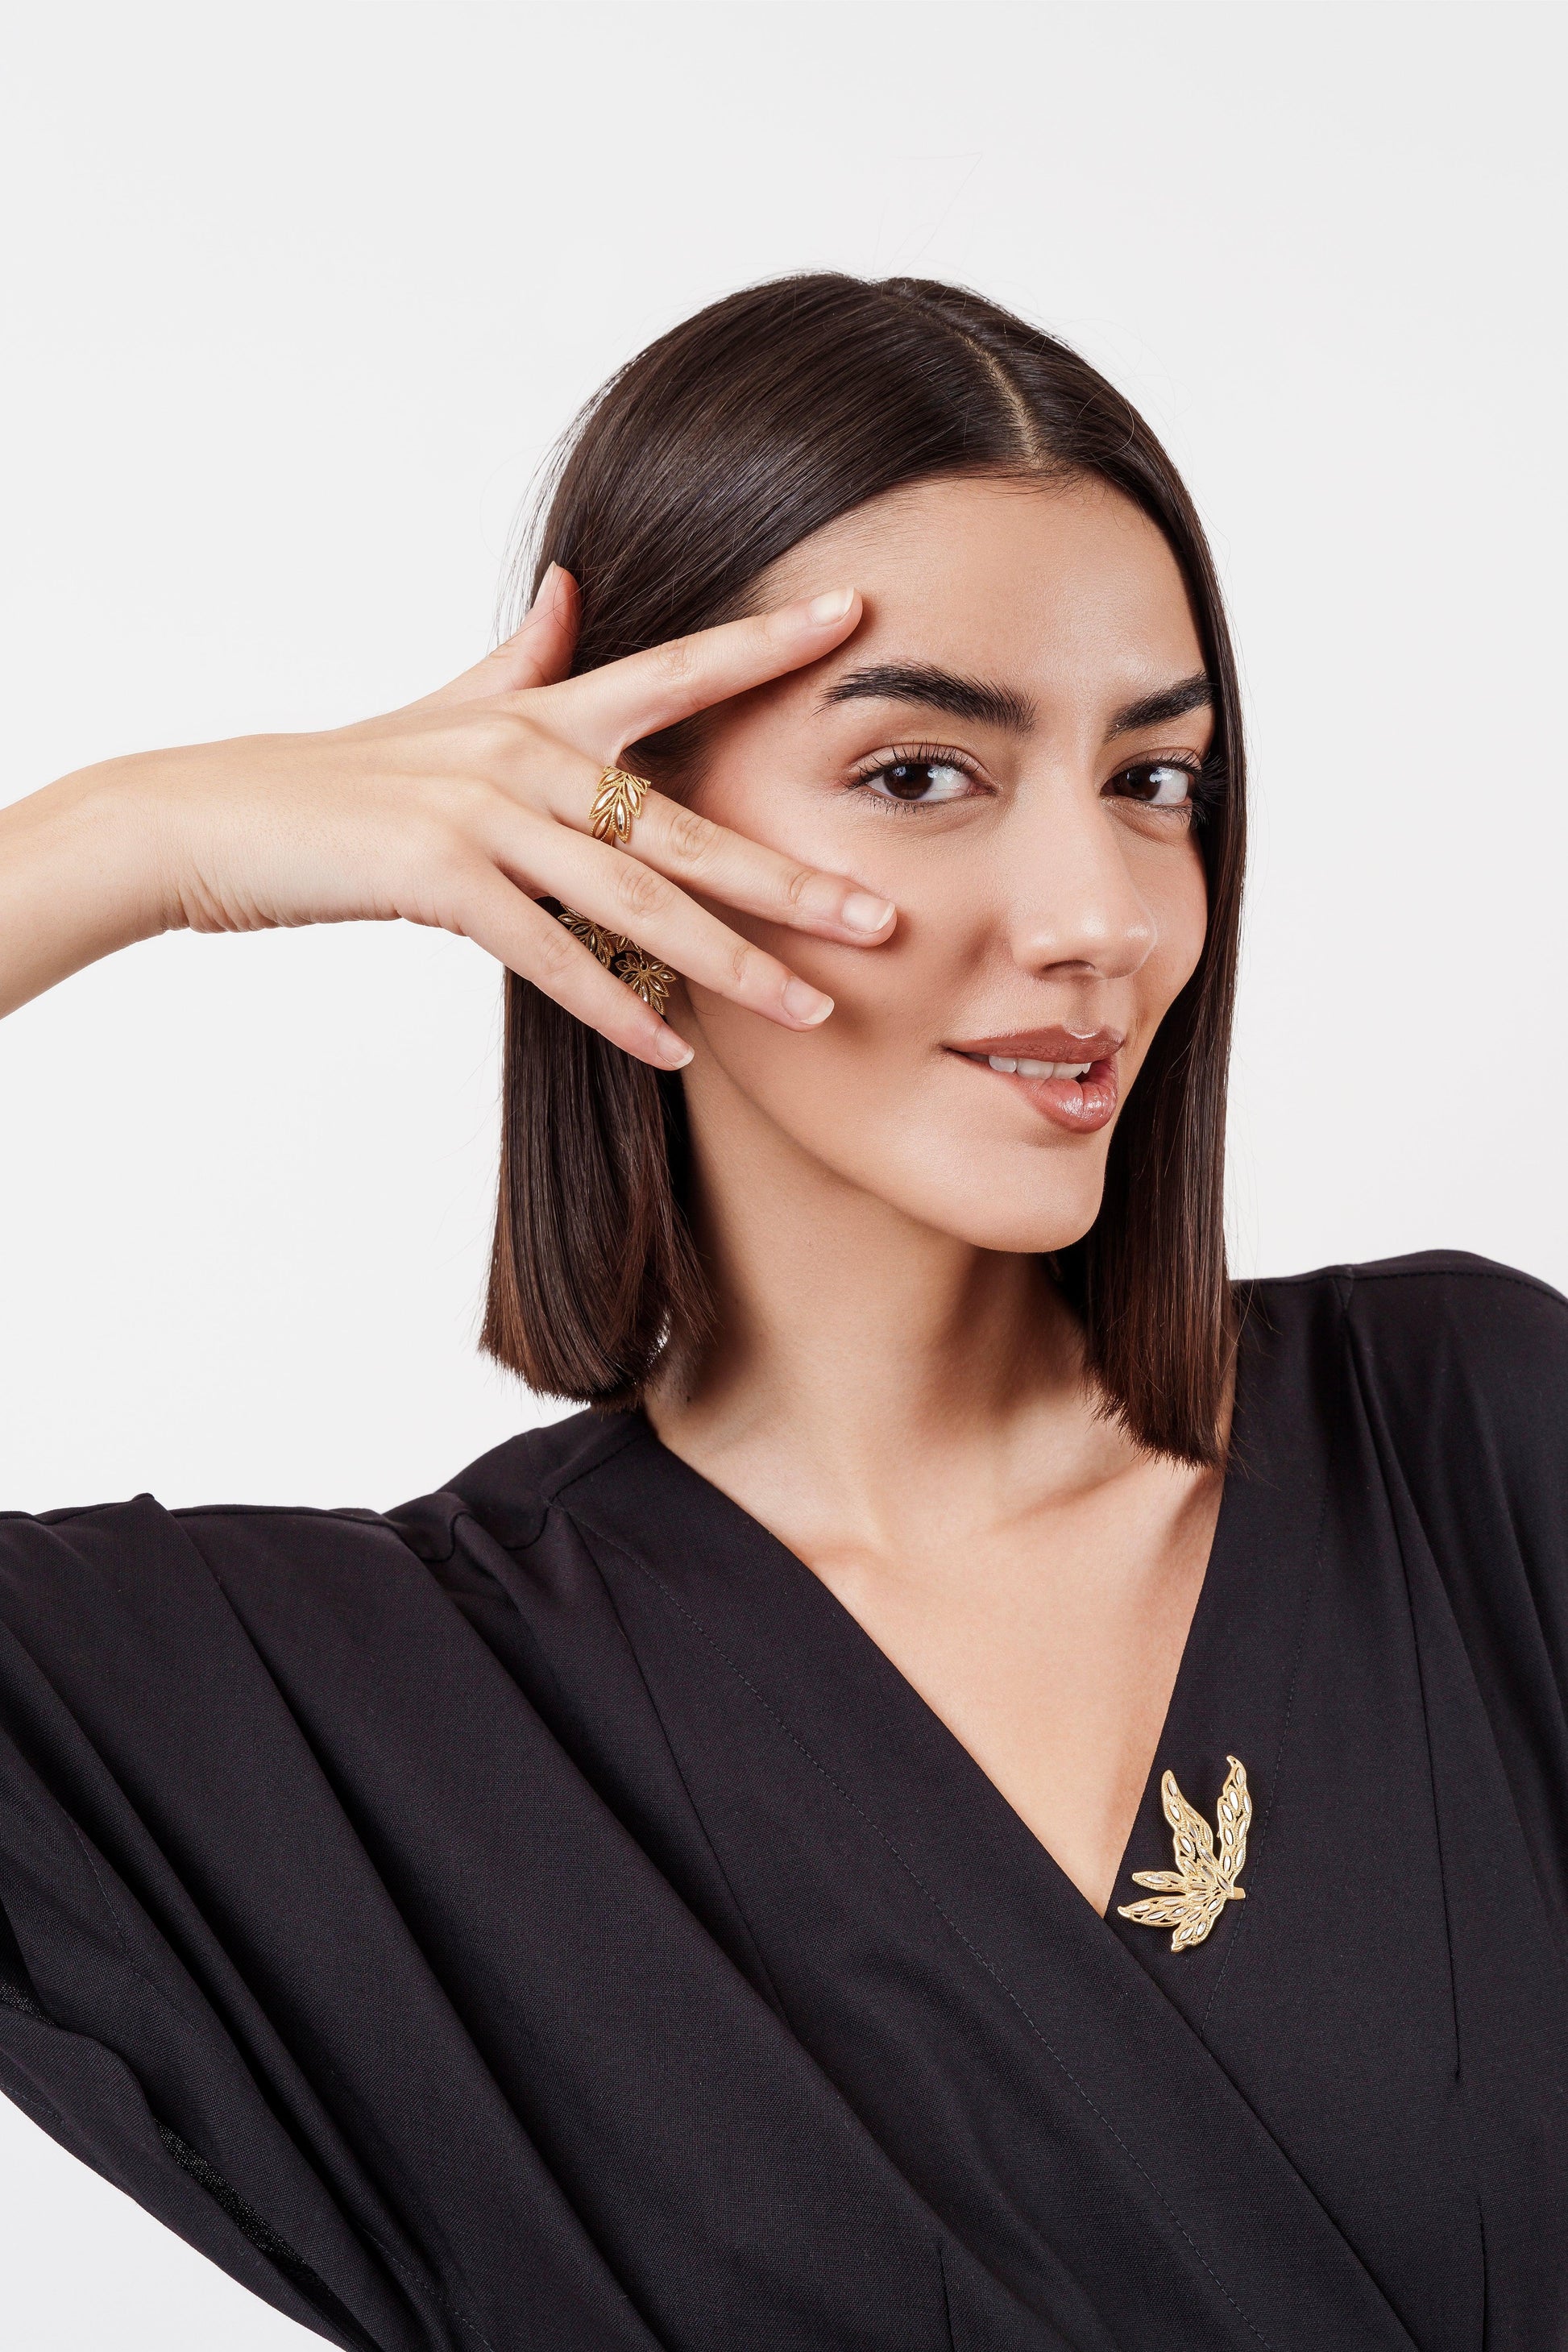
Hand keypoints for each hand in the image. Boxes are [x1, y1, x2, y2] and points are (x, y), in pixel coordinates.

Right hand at [0, 569, 894, 1062]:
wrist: (210, 818)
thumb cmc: (337, 779)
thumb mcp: (442, 707)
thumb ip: (520, 656)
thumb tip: (571, 587)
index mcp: (536, 708)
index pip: (675, 669)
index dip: (766, 640)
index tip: (858, 615)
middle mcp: (523, 750)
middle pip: (686, 823)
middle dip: (792, 876)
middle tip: (885, 918)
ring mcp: (482, 813)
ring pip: (635, 899)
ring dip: (730, 963)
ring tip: (812, 1010)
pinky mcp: (437, 878)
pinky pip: (550, 954)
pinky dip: (615, 1007)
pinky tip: (676, 1052)